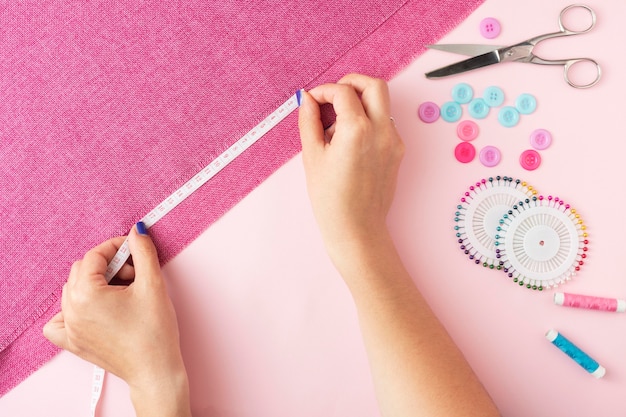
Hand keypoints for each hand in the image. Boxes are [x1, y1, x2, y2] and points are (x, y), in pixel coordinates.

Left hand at [43, 224, 190, 415]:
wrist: (155, 370)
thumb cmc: (154, 332)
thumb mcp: (153, 285)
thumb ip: (143, 252)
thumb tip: (137, 231)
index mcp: (86, 294)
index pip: (94, 256)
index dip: (116, 247)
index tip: (134, 248)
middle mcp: (71, 310)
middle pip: (82, 270)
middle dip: (109, 266)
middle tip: (135, 274)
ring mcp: (70, 328)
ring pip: (73, 290)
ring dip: (96, 283)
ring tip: (123, 293)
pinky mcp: (73, 343)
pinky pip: (59, 320)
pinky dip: (72, 309)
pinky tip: (94, 309)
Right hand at [298, 74, 403, 257]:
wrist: (356, 228)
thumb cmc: (331, 199)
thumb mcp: (312, 156)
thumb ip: (309, 121)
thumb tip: (308, 99)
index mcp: (357, 130)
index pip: (343, 91)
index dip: (324, 90)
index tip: (313, 100)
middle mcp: (381, 131)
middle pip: (374, 85)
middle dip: (352, 83)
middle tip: (334, 95)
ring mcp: (393, 141)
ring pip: (382, 104)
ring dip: (361, 102)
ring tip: (338, 124)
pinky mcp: (397, 152)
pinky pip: (385, 124)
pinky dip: (368, 121)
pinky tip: (350, 141)